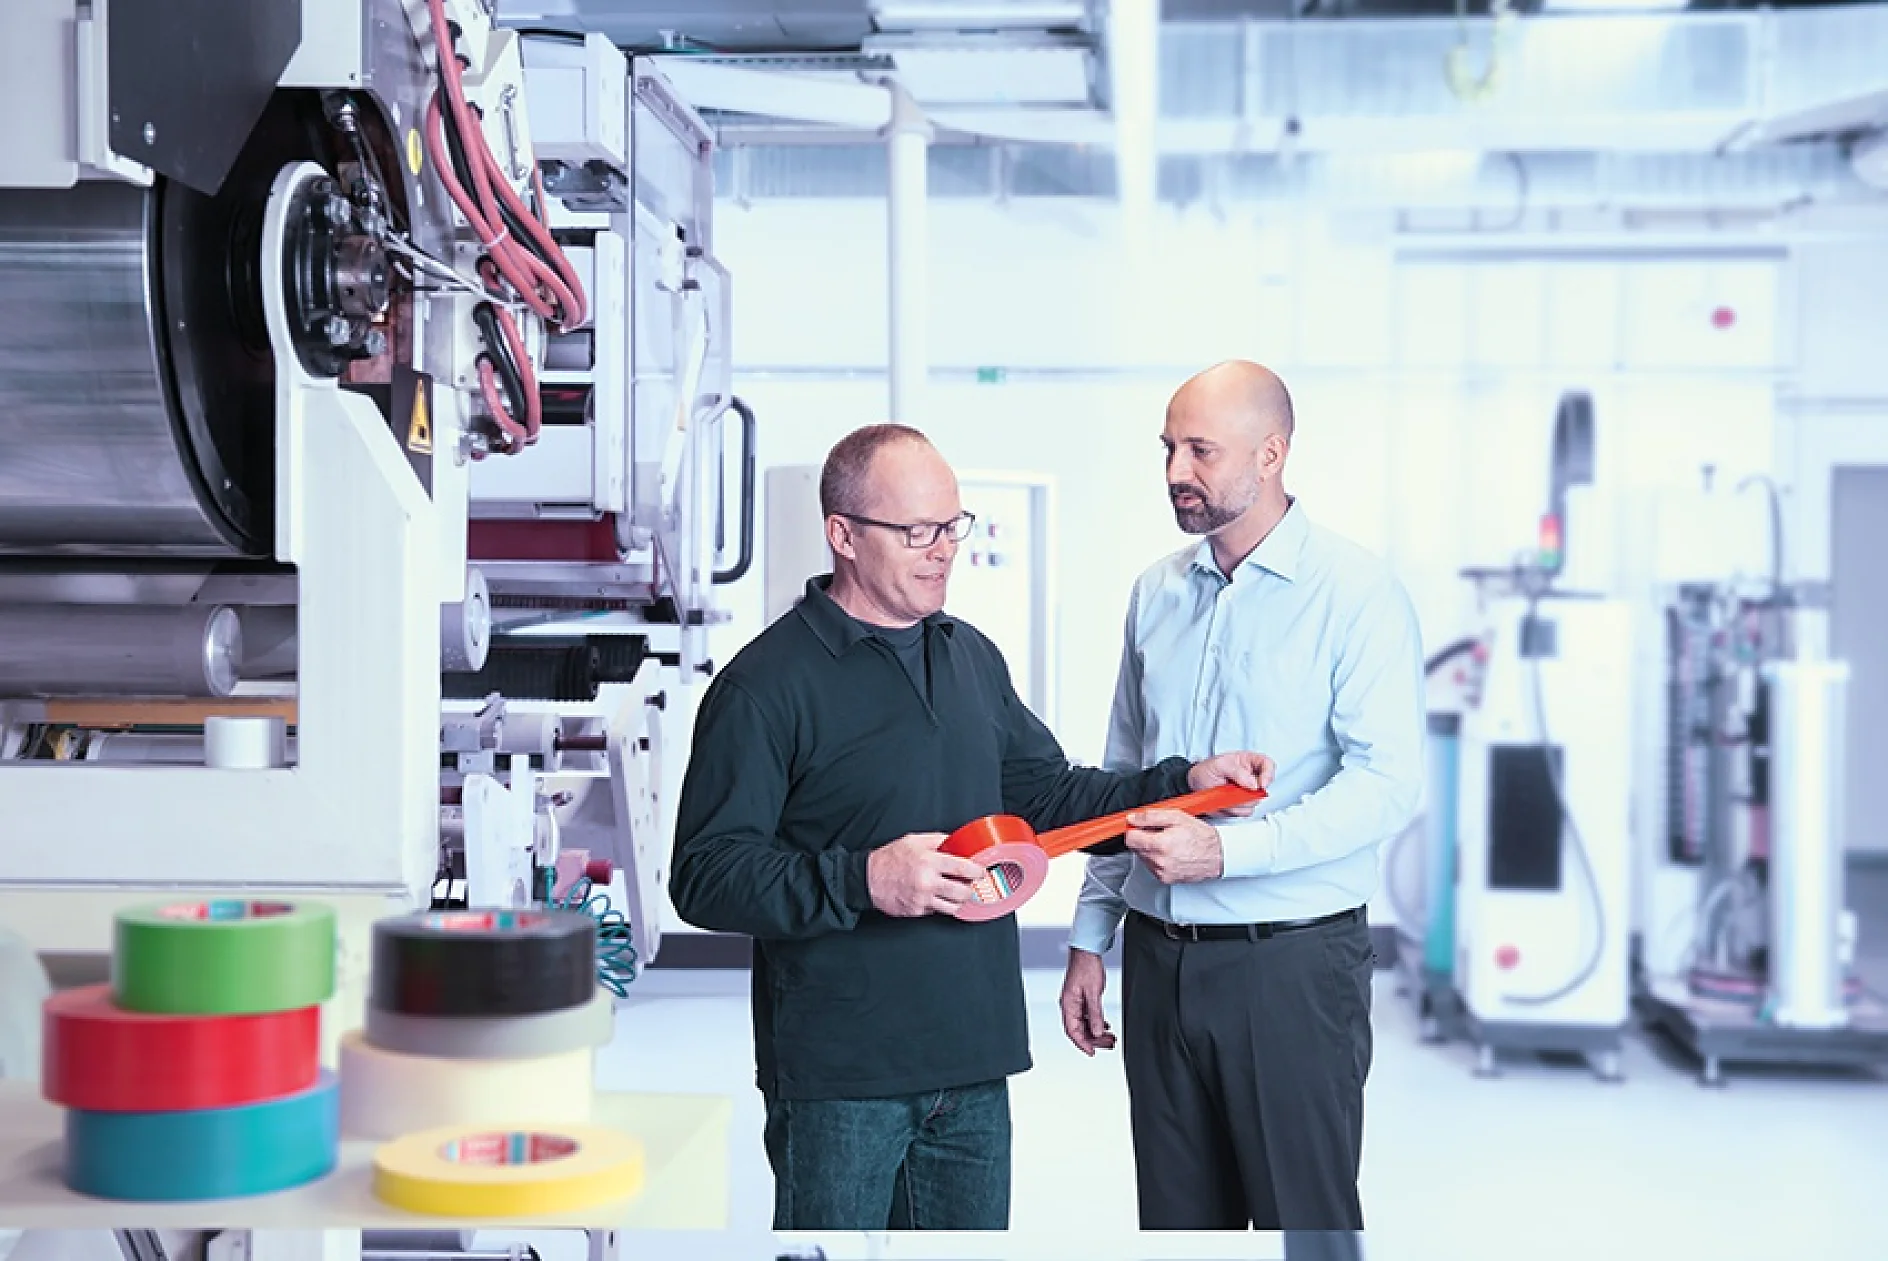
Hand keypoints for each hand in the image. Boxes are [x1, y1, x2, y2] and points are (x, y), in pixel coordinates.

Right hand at [866, 833, 985, 917]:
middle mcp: (928, 882)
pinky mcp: (916, 911)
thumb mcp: (914, 840)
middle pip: (963, 893)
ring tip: (956, 893)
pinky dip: (938, 905)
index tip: (981, 872)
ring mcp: (922, 900)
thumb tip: (957, 842)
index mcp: (929, 862)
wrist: (868, 878)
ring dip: (957, 901)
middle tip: (969, 885)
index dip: (977, 872)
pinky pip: (936, 911)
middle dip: (970, 889)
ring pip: (953, 907)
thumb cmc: (890, 858)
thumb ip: (938, 840)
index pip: (963, 869)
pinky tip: (935, 896)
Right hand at [1060, 949, 1115, 1055]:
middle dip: (1093, 1039)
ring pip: (1084, 1024)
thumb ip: (1095, 1014)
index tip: (1092, 1052)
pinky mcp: (1081, 998)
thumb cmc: (1086, 967)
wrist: (1087, 952)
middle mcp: (1069, 1005)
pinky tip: (1105, 1026)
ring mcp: (1075, 1002)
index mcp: (1068, 1004)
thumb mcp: (1093, 993)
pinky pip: (1087, 1016)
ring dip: (1096, 1032)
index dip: (1082, 1044)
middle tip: (1108, 1044)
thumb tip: (1096, 1032)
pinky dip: (1096, 1023)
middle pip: (1079, 1030)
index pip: (1072, 1031)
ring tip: (1110, 1038)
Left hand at [1125, 810, 1222, 883]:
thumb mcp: (1176, 817)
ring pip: (1143, 858)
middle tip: (1159, 832)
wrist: (1217, 855)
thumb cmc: (1200, 836)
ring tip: (1167, 843)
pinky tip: (1170, 853)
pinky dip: (1157, 859)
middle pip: (1136, 849)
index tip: (1139, 826)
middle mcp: (1159, 862)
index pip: (1130, 839)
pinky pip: (1152, 867)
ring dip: (1150, 849)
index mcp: (1160, 845)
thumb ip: (1150, 817)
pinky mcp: (1166, 879)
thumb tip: (1133, 819)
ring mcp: (1162, 873)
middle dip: (1143, 839)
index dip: (1134, 829)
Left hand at [1187, 751, 1275, 814]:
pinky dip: (1232, 809)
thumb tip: (1252, 783)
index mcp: (1249, 762)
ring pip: (1253, 803)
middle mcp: (1251, 777)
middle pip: (1263, 789)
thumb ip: (1237, 772)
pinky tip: (1223, 802)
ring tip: (1223, 794)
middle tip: (1233, 791)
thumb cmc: (1206, 769)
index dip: (1268, 775)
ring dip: (1237, 802)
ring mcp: (1247, 792)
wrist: (1194, 784)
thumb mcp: (1219, 764)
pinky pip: (1243, 812)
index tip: (1261, 785)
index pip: (1268, 765)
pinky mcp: (1240, 805)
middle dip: (1248, 793)